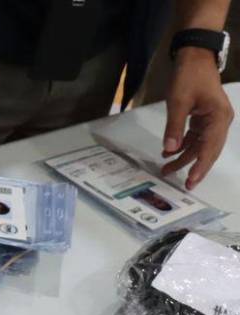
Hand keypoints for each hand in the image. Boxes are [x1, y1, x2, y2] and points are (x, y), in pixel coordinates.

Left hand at [162, 48, 233, 189]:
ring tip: (167, 170)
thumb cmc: (189, 76)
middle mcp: (220, 121)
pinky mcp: (205, 118)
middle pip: (208, 150)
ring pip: (200, 145)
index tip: (192, 181)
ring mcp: (213, 120)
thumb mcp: (178, 102)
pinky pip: (195, 137)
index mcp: (219, 118)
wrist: (194, 57)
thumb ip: (174, 127)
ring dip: (184, 157)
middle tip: (185, 185)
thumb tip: (170, 149)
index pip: (210, 148)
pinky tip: (169, 153)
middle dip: (195, 167)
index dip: (200, 166)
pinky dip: (183, 145)